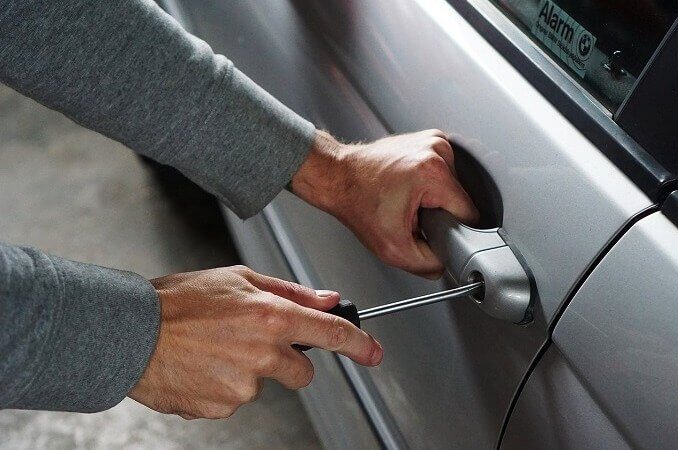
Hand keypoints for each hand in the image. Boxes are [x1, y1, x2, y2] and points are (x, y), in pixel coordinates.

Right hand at [129, 266, 381, 418]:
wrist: (130, 333)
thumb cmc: (179, 301)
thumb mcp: (238, 278)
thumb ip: (289, 291)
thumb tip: (327, 299)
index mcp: (270, 317)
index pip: (331, 334)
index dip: (359, 344)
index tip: (373, 353)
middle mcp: (262, 354)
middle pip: (302, 372)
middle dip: (287, 361)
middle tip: (252, 341)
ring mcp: (242, 386)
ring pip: (264, 384)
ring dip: (248, 371)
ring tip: (214, 349)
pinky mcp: (222, 408)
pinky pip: (235, 399)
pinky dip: (224, 386)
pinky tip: (202, 366)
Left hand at [291, 129, 478, 277]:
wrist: (338, 177)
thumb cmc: (357, 203)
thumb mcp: (392, 248)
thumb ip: (427, 264)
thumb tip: (446, 264)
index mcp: (433, 172)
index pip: (469, 213)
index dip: (453, 230)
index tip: (431, 231)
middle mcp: (437, 150)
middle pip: (460, 199)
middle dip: (440, 213)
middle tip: (412, 216)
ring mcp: (433, 141)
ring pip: (453, 187)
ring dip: (435, 199)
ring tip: (408, 200)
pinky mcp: (428, 140)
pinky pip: (443, 173)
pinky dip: (430, 184)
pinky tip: (409, 188)